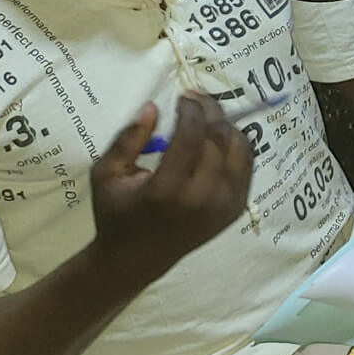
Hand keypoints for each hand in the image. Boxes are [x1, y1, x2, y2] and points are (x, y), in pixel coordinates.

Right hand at [91, 95, 254, 281]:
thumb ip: (128, 138)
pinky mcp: (236, 209)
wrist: (137, 258)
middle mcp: (203, 198)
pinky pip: (246, 166)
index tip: (184, 97)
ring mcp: (225, 205)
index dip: (192, 110)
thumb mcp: (106, 174)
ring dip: (226, 125)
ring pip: (240, 149)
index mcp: (167, 190)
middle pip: (220, 138)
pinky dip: (236, 145)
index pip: (192, 136)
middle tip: (196, 98)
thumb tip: (154, 106)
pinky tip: (218, 136)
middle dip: (210, 111)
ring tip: (206, 114)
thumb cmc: (116, 213)